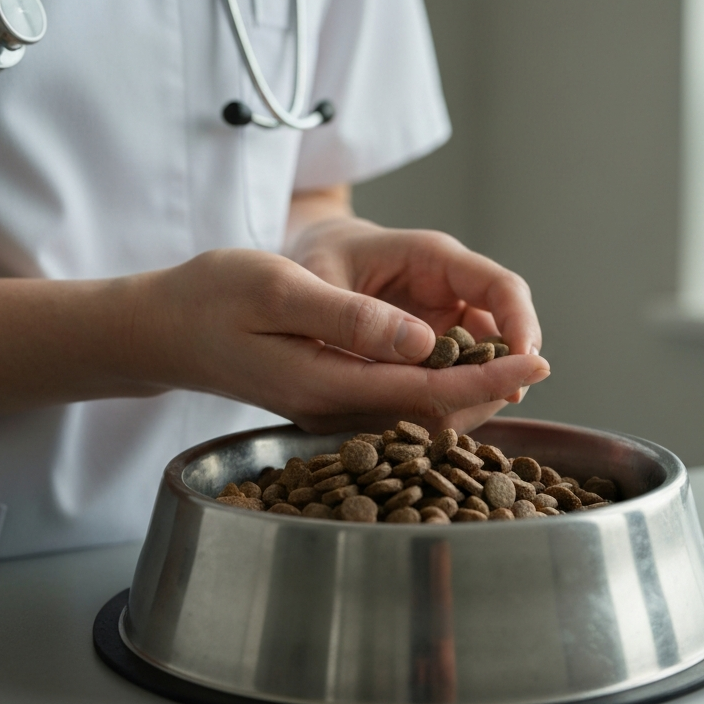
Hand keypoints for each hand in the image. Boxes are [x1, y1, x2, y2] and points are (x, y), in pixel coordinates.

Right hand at [138, 247, 548, 434]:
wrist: (165, 328)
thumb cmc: (213, 298)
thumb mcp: (277, 290)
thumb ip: (349, 319)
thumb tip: (423, 340)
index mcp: (330, 385)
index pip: (429, 392)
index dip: (489, 377)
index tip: (538, 360)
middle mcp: (337, 409)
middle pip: (433, 413)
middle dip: (491, 389)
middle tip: (538, 361)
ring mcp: (331, 408)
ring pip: (418, 411)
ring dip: (468, 390)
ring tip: (512, 362)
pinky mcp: (327, 397)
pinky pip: (396, 400)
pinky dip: (436, 384)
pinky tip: (457, 364)